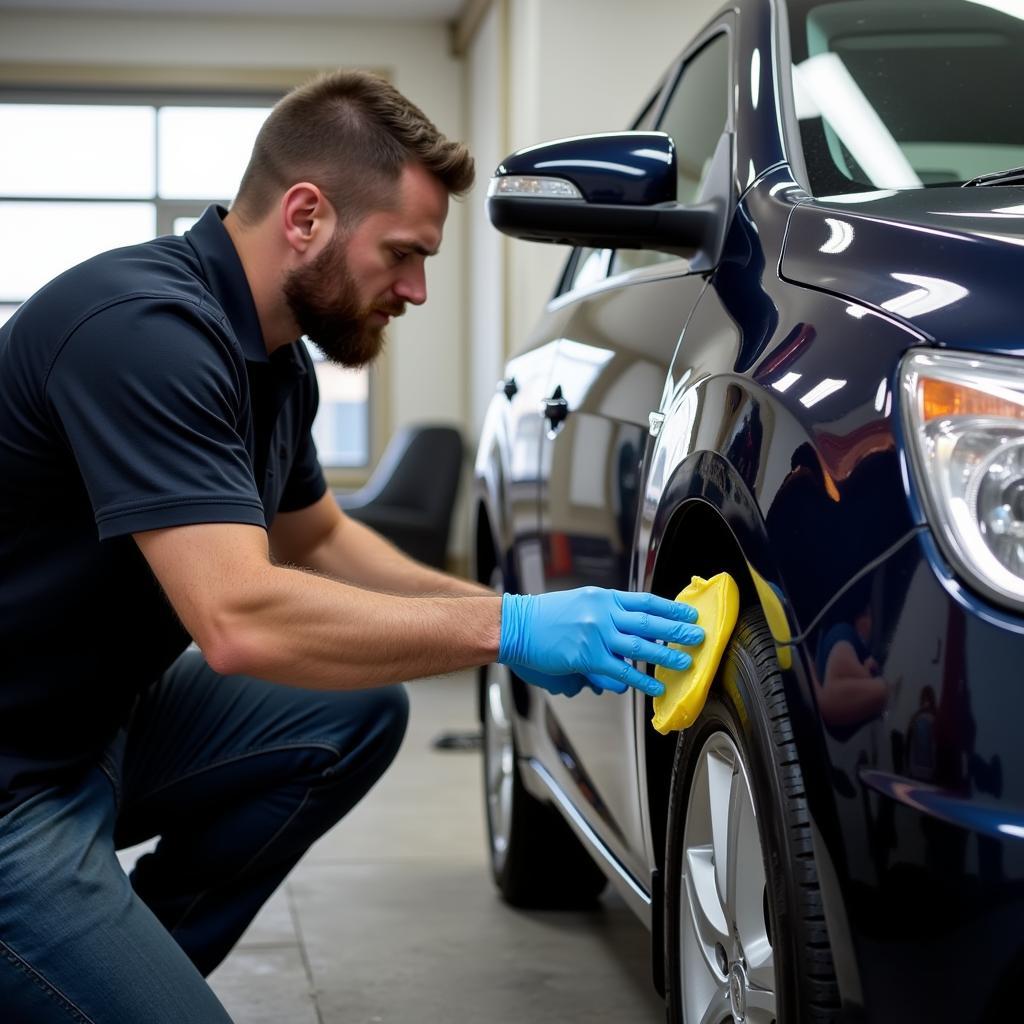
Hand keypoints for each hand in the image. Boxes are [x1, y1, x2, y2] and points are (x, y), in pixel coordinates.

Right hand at [498, 587, 704, 697]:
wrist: (516, 626)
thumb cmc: (545, 616)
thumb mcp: (580, 602)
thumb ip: (607, 614)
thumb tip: (630, 634)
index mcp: (603, 597)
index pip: (645, 601)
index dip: (671, 609)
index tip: (689, 614)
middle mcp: (603, 613)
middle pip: (649, 622)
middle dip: (677, 630)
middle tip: (698, 636)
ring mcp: (596, 635)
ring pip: (640, 646)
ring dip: (666, 655)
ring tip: (686, 662)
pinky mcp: (587, 657)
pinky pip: (621, 671)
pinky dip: (641, 680)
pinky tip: (656, 686)